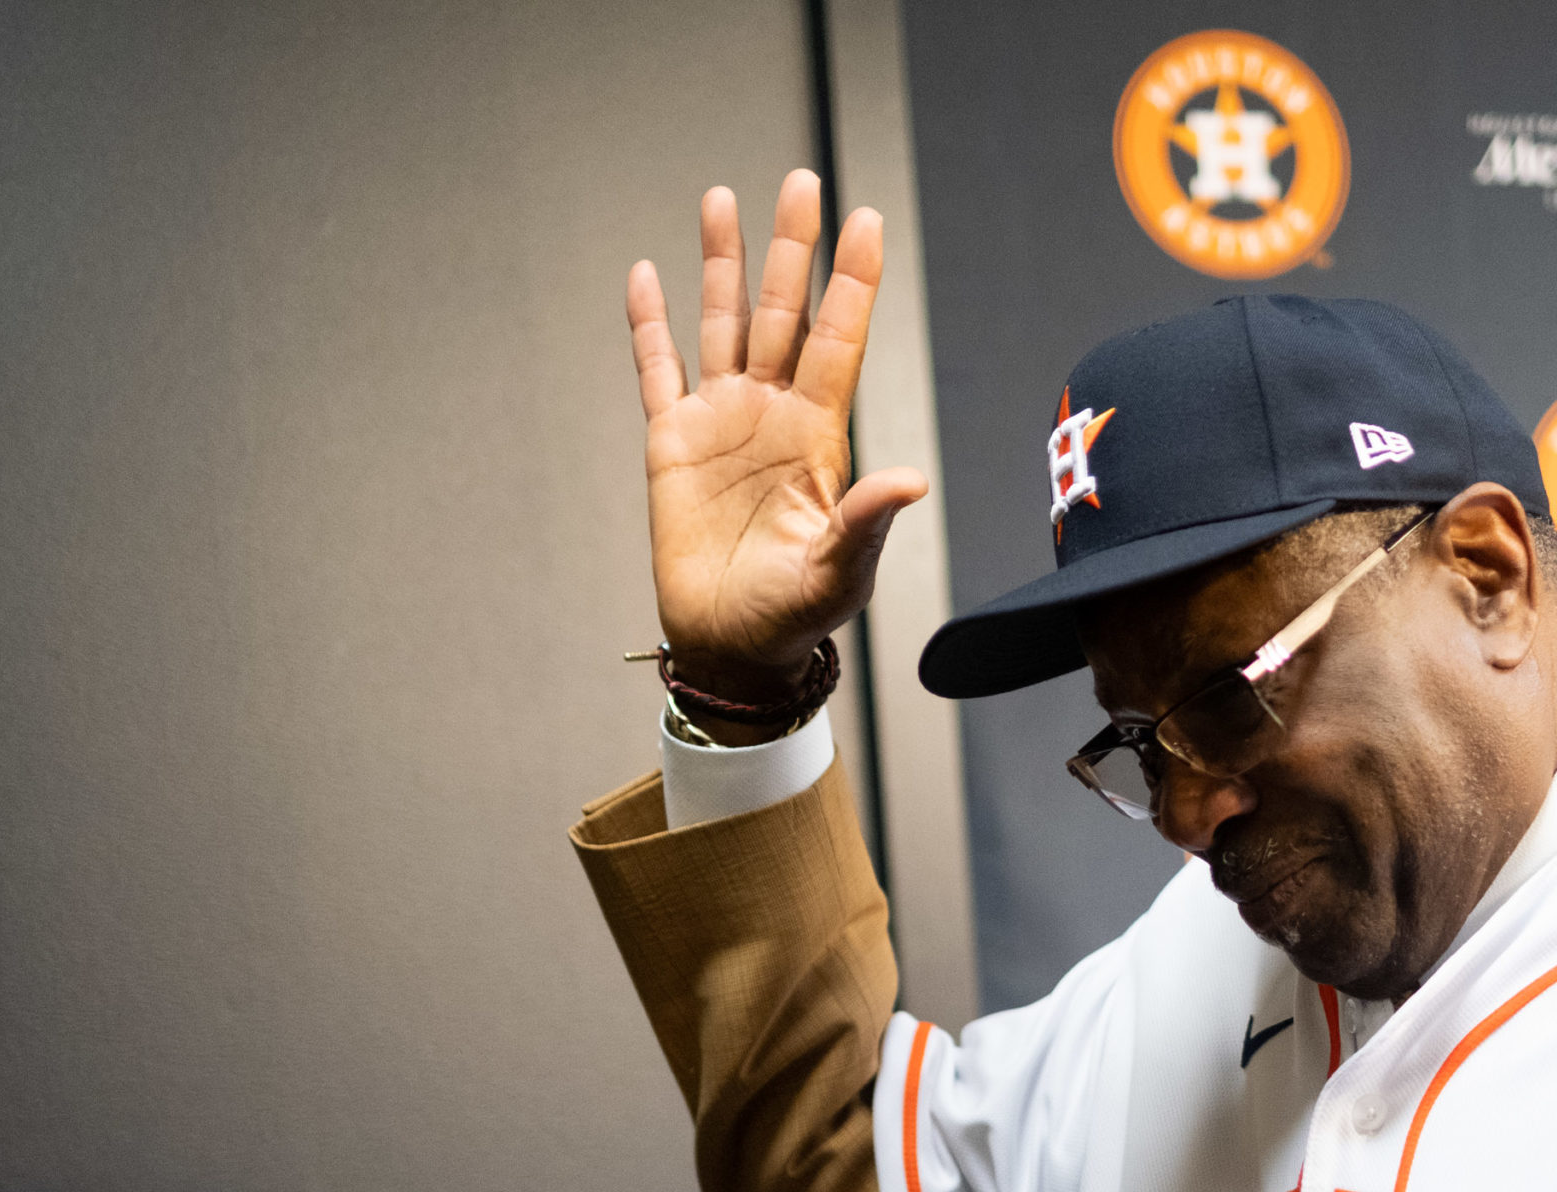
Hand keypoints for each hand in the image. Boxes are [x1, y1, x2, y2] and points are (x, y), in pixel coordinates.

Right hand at [627, 169, 927, 722]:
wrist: (732, 645)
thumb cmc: (794, 616)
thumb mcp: (838, 573)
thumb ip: (866, 522)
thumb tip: (911, 480)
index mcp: (818, 434)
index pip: (838, 339)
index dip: (852, 281)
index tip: (865, 221)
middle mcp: (771, 413)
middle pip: (782, 311)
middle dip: (792, 247)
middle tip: (803, 180)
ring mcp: (721, 422)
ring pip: (721, 324)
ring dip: (722, 262)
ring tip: (722, 197)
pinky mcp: (671, 443)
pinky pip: (656, 370)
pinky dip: (649, 324)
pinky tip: (645, 274)